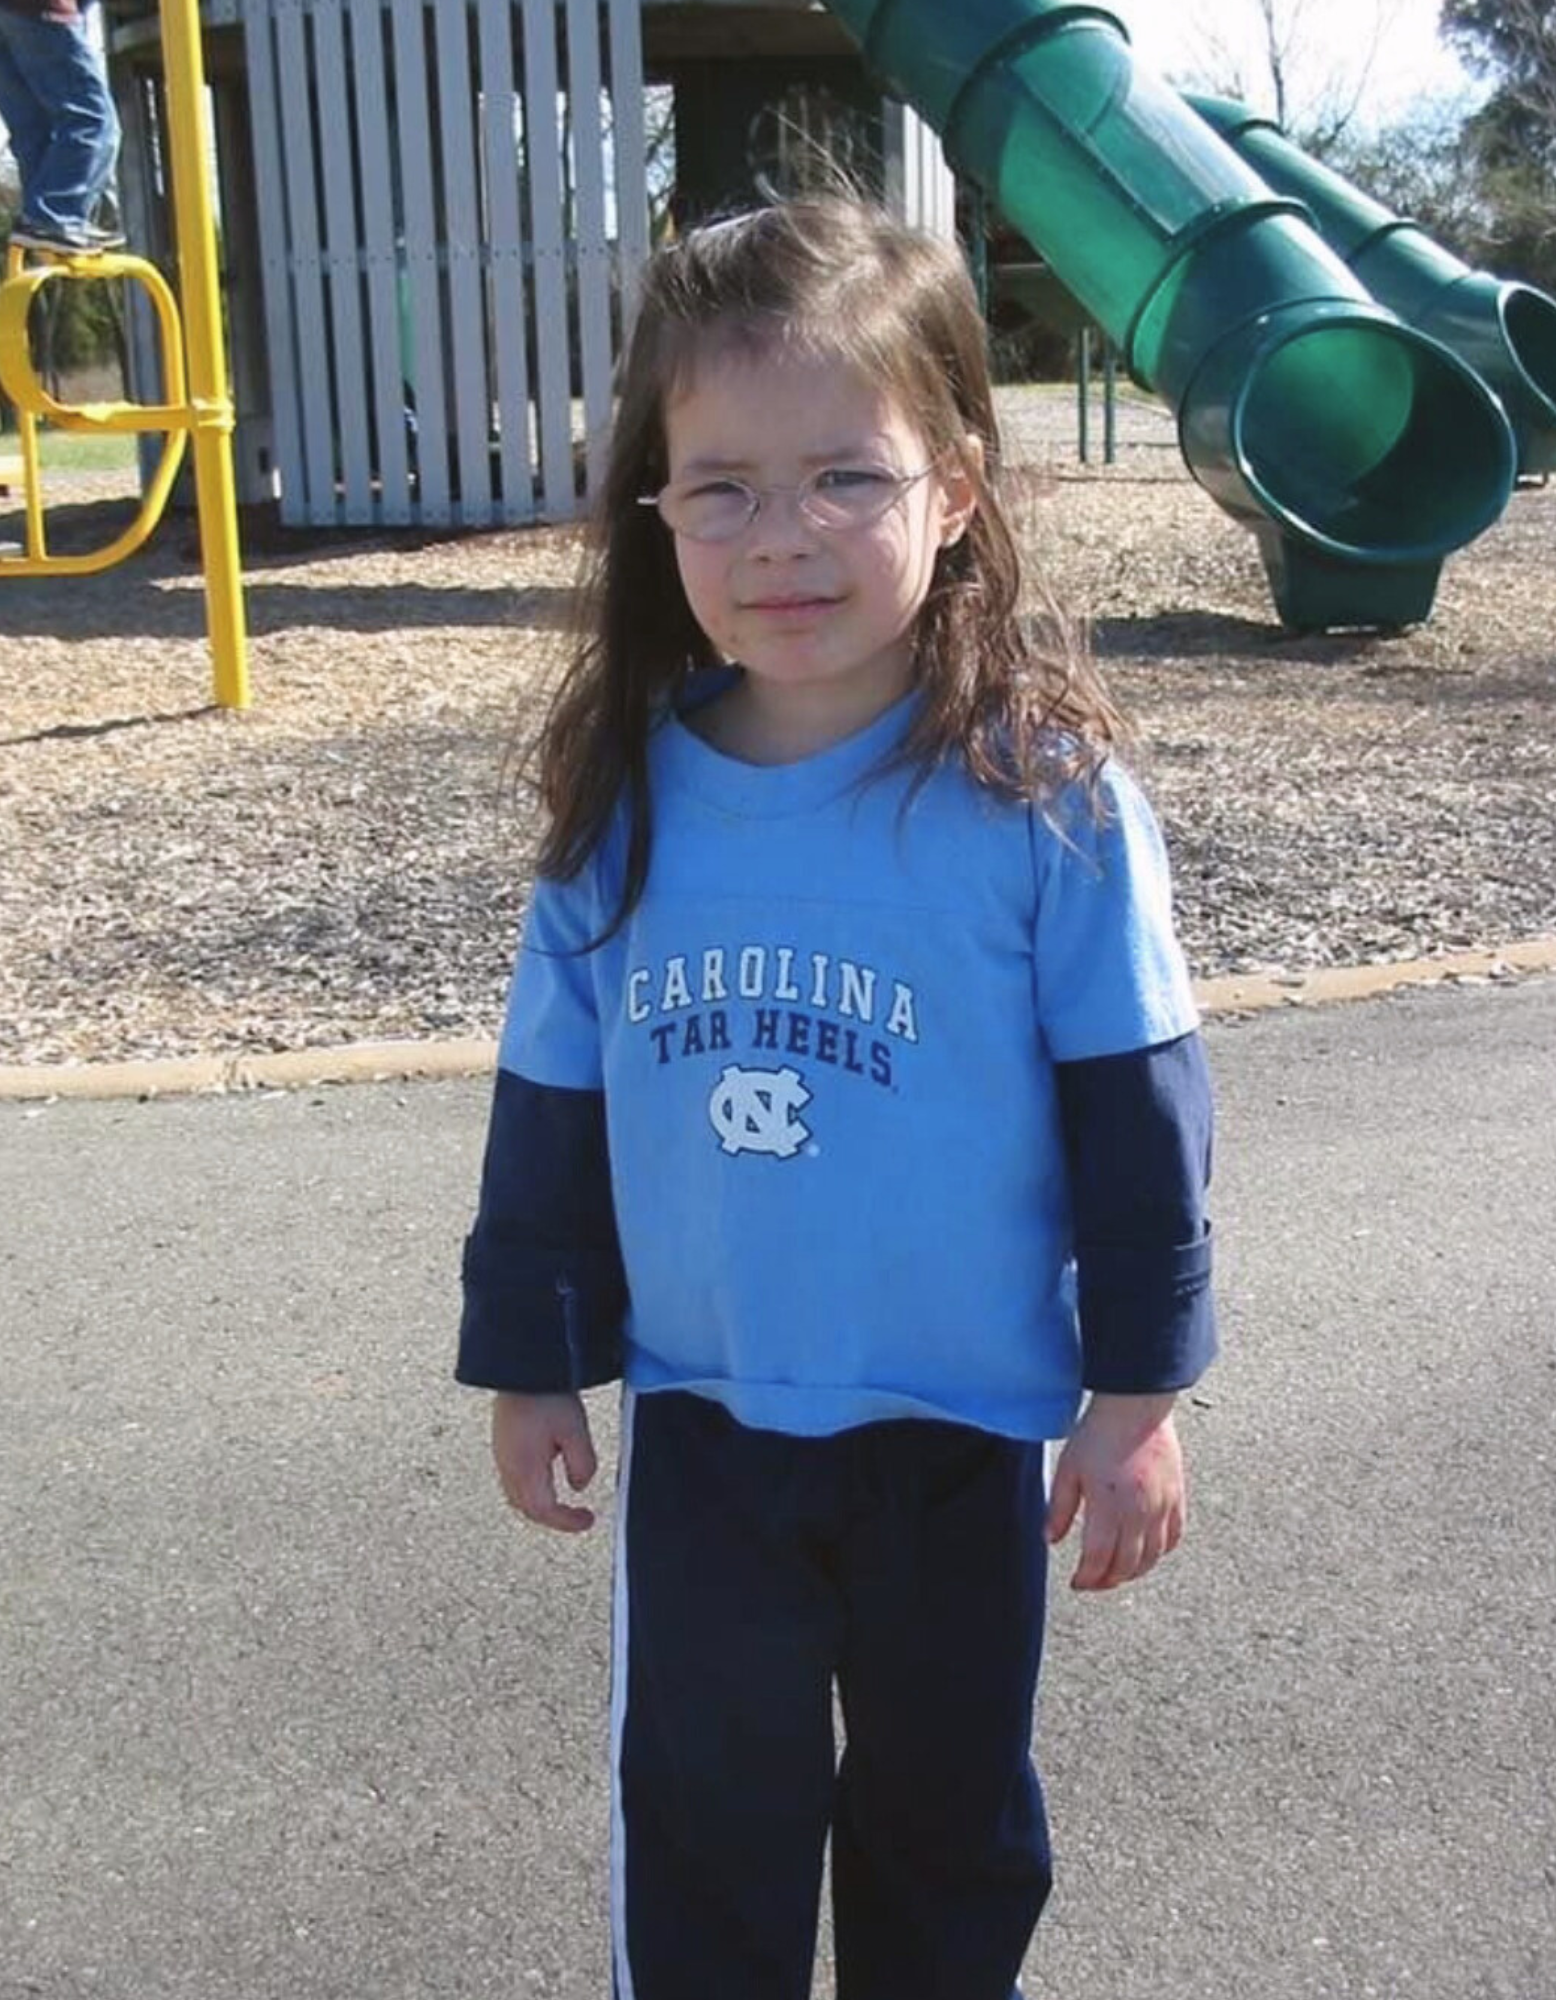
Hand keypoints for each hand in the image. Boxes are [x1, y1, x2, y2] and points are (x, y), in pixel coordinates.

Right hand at [491, 1391, 598, 1533]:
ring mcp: (501, 1455)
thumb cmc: (547, 1396)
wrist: (522, 1368)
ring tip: (561, 1501)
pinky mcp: (501, 1443)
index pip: (544, 1510)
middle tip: (575, 1516)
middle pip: (527, 1508)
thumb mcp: (576, 1431)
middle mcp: (508, 1467)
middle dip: (552, 1517)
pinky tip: (545, 1476)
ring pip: (516, 1495)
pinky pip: (512, 1478)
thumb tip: (579, 1486)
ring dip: (539, 1504)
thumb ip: (582, 1464)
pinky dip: (530, 1488)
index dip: (567, 1522)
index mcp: (525, 1469)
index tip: (587, 1520)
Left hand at [1045, 1392, 1184, 1591]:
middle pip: (1127, 1564)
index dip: (1087, 1578)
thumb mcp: (1068, 1469)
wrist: (1135, 1406)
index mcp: (1109, 1506)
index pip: (1099, 1559)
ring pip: (1153, 1557)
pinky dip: (1161, 1553)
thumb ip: (1060, 1508)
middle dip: (1108, 1580)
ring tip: (1117, 1573)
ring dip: (1134, 1571)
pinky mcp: (1177, 1496)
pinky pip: (1174, 1536)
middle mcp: (1140, 1511)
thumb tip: (1051, 1539)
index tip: (1077, 1583)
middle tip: (1094, 1581)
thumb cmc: (1099, 1433)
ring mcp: (1162, 1506)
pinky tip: (1147, 1553)